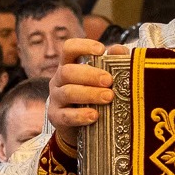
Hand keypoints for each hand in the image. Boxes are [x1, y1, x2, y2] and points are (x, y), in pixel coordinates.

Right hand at [48, 37, 116, 152]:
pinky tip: (94, 115)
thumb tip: (119, 50)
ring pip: (67, 93)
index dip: (83, 46)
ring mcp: (55, 99)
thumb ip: (113, 62)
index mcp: (69, 65)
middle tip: (109, 81)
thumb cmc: (93, 96)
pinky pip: (65, 116)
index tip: (101, 50)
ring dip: (89, 94)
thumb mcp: (103, 78)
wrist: (79, 127)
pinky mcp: (56, 117)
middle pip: (68, 71)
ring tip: (108, 97)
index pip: (69, 49)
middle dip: (90, 75)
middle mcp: (59, 80)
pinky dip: (80, 115)